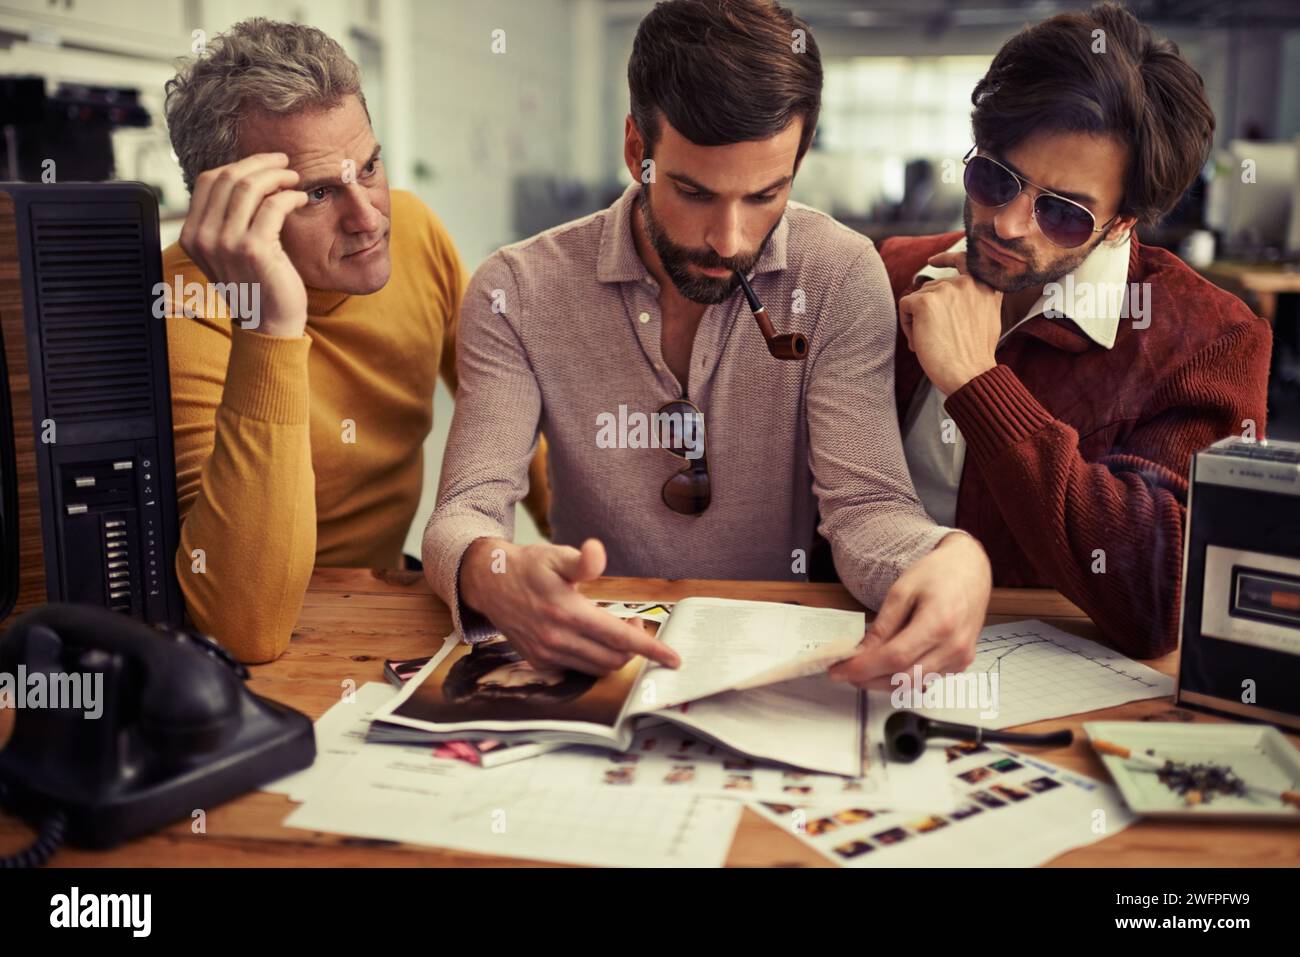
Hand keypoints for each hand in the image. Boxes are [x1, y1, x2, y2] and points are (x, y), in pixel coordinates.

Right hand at [179, 152, 309, 337]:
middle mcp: (204, 237)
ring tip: (294, 179)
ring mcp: (226, 243)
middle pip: (229, 177)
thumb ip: (225, 219)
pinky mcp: (253, 249)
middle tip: (284, 163)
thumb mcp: (229, 250)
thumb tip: (243, 177)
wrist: (267, 325)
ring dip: (277, 176)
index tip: (265, 163)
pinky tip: (300, 199)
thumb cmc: (256, 285)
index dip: (240, 164)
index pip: (209, 180)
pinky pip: (273, 206)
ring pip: (250, 187)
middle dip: (261, 164)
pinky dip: (290, 196)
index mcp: (193, 234)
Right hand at [460, 537, 680, 675]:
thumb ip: (583, 561)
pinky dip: (593, 660)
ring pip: (597, 668)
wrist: (489, 583)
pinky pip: (577, 671)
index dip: (650, 649)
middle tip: (635, 623)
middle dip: (634, 647)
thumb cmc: (528, 566)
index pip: (619, 637)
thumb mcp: (556, 555)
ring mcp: (547, 654)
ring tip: (616, 630)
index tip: (673, 659)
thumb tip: (598, 551)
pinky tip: (592, 640)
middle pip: (613, 658)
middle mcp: (558, 639)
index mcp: (568, 612)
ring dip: (615, 654)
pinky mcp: (539, 662)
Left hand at [828, 532, 990, 690]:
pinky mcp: (961, 663)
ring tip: (862, 668)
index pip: (895, 658)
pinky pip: (926, 679)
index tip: (839, 670)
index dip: (864, 668)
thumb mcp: (902, 590)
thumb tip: (860, 652)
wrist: (970, 570)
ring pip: (913, 684)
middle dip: (868, 679)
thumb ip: (882, 625)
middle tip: (844, 671)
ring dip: (883, 681)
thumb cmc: (938, 573)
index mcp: (940, 623)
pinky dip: (902, 677)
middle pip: (903, 678)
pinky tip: (888, 665)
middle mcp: (954, 647)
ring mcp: (960, 658)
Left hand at [897, 251, 1000, 395]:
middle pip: (933, 288)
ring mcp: (945, 289)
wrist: (970, 374)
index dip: (946, 258)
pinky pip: (905, 306)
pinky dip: (906, 324)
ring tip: (930, 342)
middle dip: (929, 311)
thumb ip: (975, 299)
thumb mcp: (989, 317)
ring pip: (918, 298)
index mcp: (985, 285)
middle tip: (937, 338)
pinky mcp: (925, 301)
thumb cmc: (975, 354)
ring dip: (918, 320)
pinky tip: (918, 342)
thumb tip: (951, 293)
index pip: (964, 260)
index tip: (933, 260)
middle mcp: (967, 282)